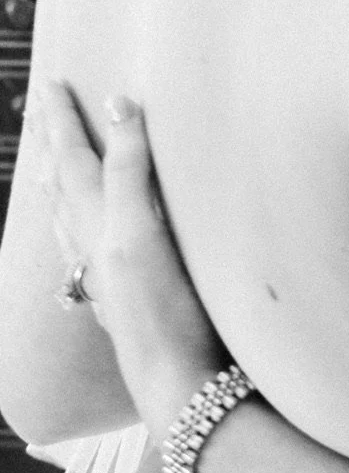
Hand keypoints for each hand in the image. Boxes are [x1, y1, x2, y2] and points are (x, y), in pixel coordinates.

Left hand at [38, 82, 223, 437]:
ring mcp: (111, 277)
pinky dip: (89, 224)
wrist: (180, 387)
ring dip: (65, 184)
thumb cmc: (161, 314)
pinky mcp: (135, 297)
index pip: (72, 161)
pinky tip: (97, 237)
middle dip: (55, 148)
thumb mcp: (138, 233)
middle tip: (45, 113)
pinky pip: (97, 246)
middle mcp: (95, 250)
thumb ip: (128, 172)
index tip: (54, 84)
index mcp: (95, 227)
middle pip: (63, 187)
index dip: (64, 122)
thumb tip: (118, 106)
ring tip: (58, 165)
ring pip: (74, 220)